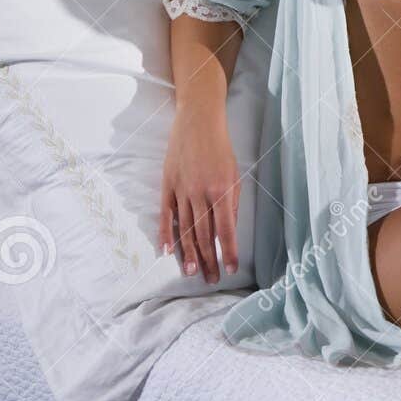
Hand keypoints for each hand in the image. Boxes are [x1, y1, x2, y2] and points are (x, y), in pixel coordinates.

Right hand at [158, 103, 240, 283]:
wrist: (198, 121)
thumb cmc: (220, 148)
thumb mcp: (234, 174)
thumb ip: (231, 203)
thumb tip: (229, 231)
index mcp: (222, 190)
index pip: (226, 229)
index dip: (229, 251)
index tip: (232, 268)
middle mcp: (201, 193)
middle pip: (204, 234)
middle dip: (208, 259)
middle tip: (211, 279)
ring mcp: (181, 190)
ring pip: (185, 228)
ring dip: (188, 253)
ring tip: (191, 273)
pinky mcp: (167, 185)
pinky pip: (166, 214)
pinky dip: (166, 234)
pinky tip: (167, 251)